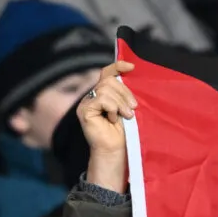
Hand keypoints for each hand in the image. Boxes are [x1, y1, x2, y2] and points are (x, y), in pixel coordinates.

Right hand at [77, 61, 136, 193]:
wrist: (115, 151)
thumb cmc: (123, 133)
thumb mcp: (126, 108)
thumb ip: (124, 93)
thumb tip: (131, 74)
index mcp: (102, 94)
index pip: (107, 72)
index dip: (118, 66)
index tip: (132, 67)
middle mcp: (92, 96)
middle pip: (109, 80)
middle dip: (125, 92)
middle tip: (133, 108)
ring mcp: (86, 103)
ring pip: (106, 88)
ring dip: (121, 102)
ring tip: (127, 116)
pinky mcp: (84, 110)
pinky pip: (102, 98)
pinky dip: (112, 108)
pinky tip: (113, 119)